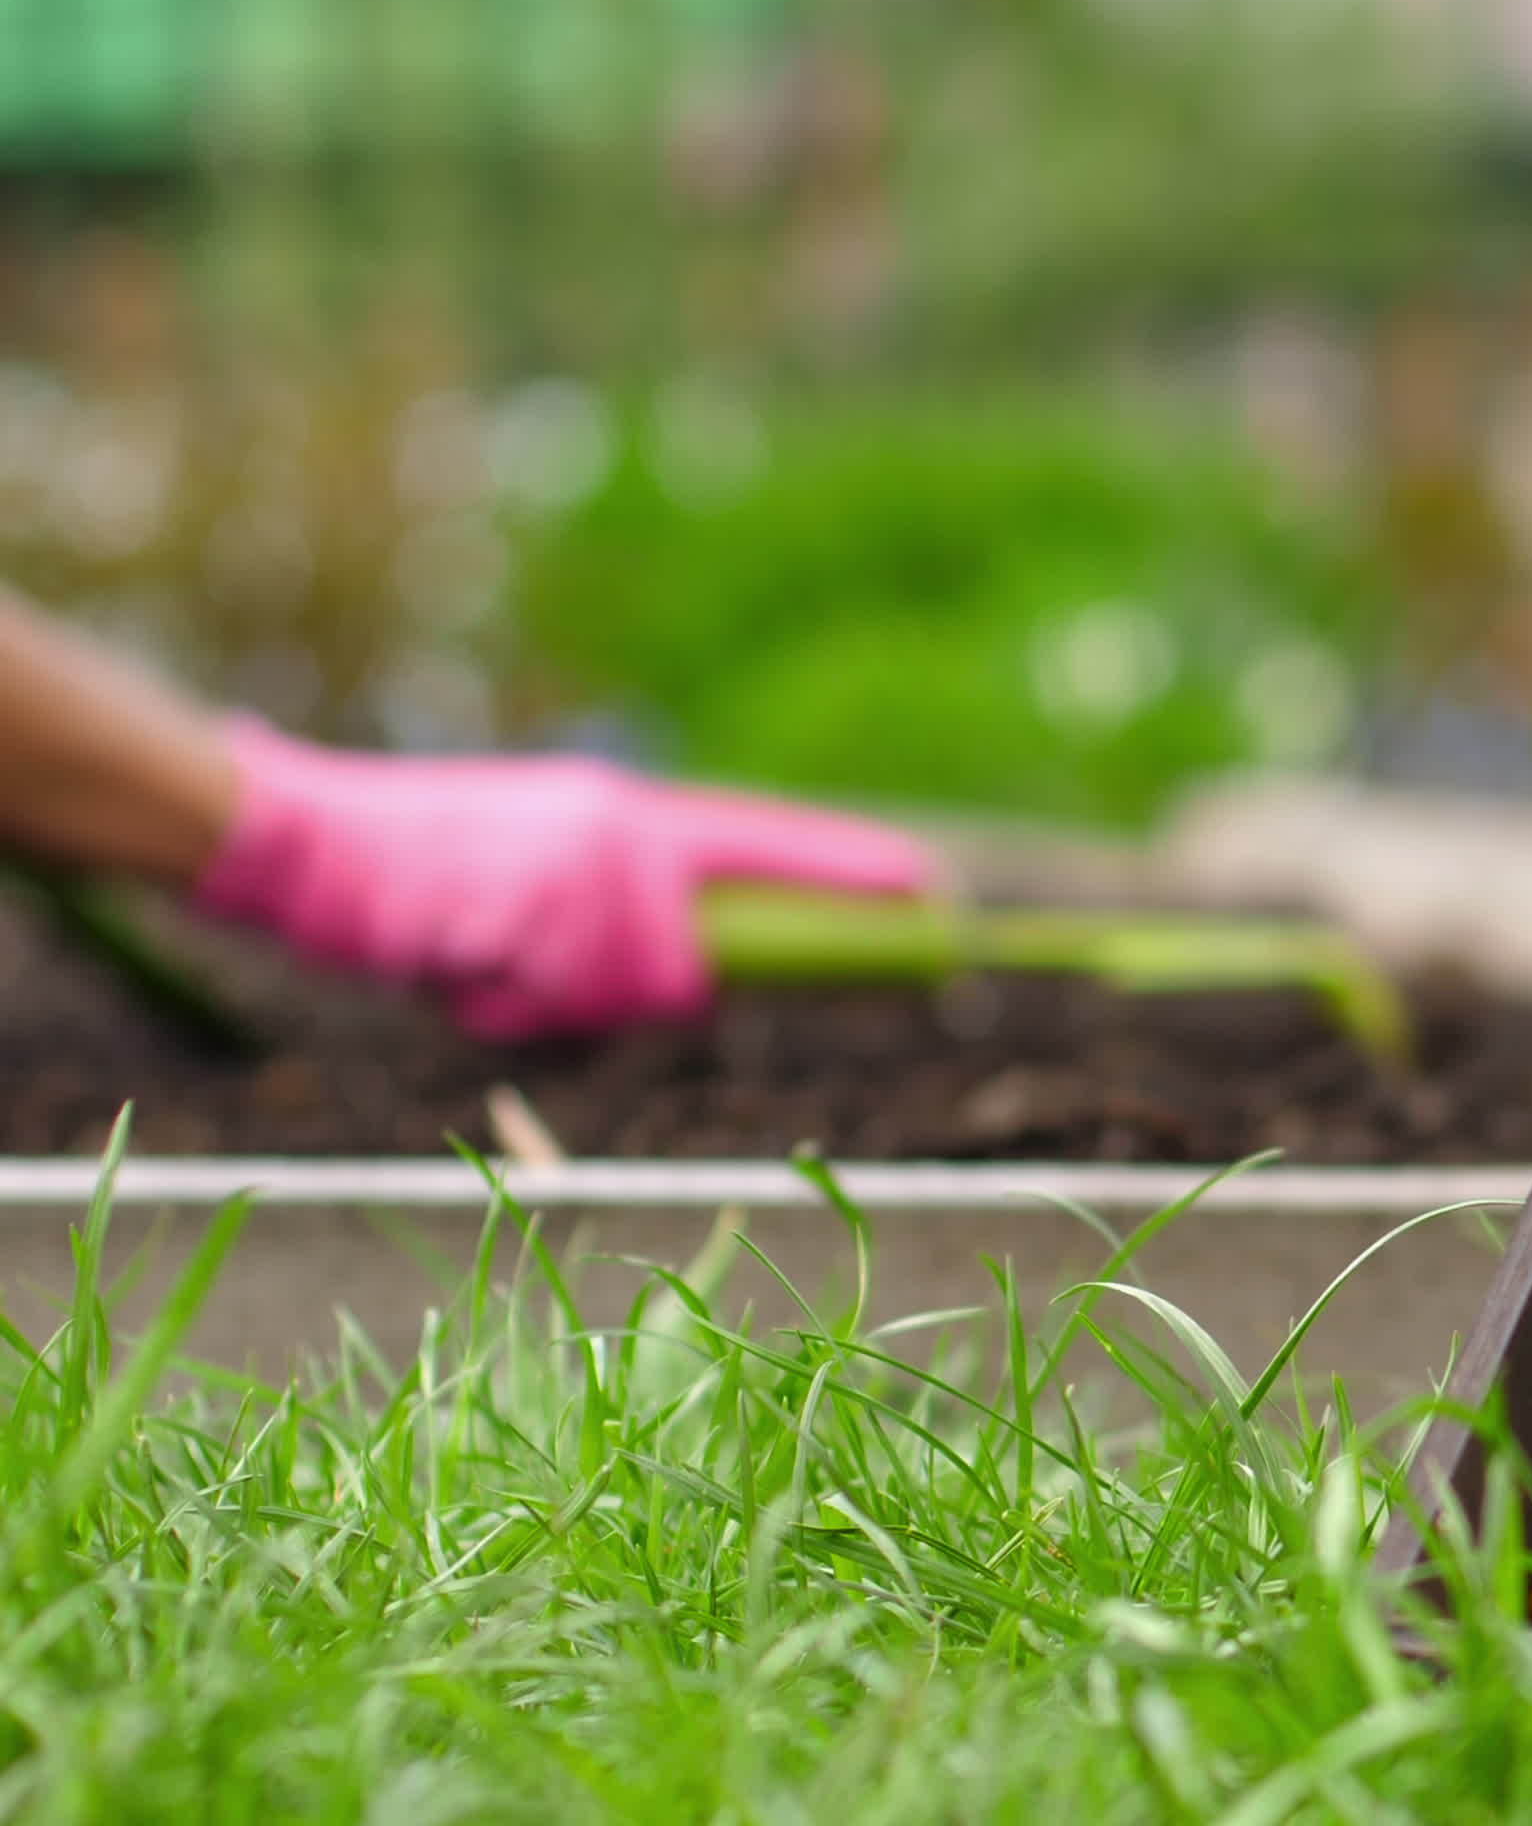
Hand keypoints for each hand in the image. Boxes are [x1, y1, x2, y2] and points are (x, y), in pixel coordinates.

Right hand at [193, 716, 941, 1040]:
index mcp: (631, 817)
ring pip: (607, 1002)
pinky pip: (530, 1007)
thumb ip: (629, 898)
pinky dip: (485, 999)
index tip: (931, 889)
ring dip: (539, 1001)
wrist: (307, 839)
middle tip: (529, 962)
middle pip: (683, 978)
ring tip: (474, 947)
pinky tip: (445, 953)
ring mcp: (571, 882)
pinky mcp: (516, 921)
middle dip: (621, 996)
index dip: (846, 875)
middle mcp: (620, 840)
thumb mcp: (549, 852)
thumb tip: (694, 970)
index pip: (765, 846)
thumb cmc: (429, 860)